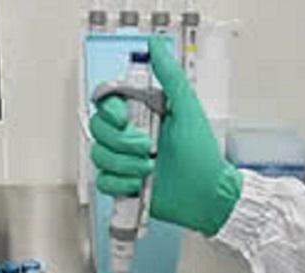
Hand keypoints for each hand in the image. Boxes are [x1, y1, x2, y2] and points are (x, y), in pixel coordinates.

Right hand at [88, 36, 242, 235]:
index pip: (107, 102)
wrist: (206, 194)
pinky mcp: (122, 183)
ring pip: (99, 156)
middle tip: (147, 148)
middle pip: (99, 129)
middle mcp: (130, 135)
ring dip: (124, 164)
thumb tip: (155, 46)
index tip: (124, 119)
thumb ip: (170, 76)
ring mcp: (124, 160)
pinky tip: (139, 184)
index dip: (109, 110)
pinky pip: (103, 180)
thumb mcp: (188, 110)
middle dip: (122, 141)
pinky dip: (120, 183)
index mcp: (143, 113)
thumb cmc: (202, 155)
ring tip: (149, 169)